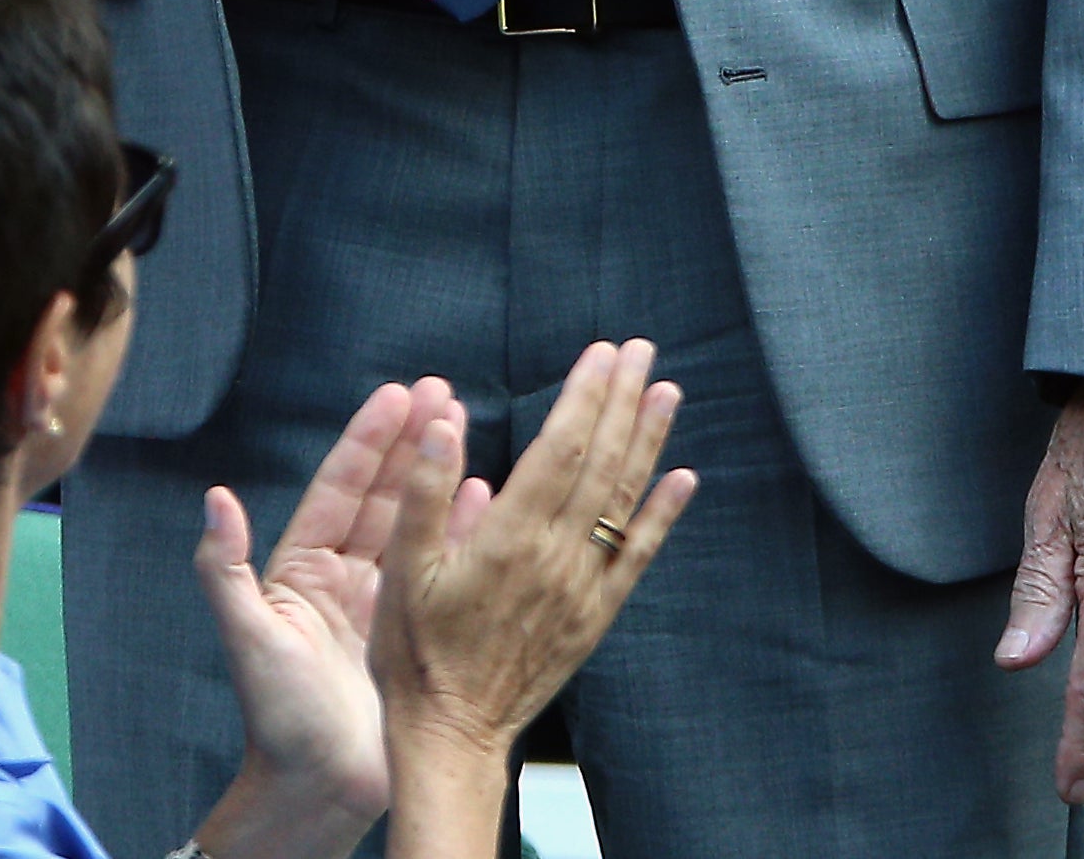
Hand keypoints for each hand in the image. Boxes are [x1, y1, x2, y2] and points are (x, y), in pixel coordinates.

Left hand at [194, 379, 443, 856]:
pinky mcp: (415, 629)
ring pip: (414, 522)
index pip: (339, 488)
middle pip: (382, 493)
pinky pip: (441, 566)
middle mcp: (345, 576)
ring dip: (436, 474)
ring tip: (464, 428)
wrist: (319, 789)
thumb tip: (215, 499)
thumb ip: (225, 570)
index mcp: (303, 568)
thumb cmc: (277, 719)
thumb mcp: (248, 637)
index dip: (367, 440)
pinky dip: (460, 529)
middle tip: (443, 392)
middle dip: (409, 441)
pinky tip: (482, 494)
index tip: (396, 395)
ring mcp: (384, 602)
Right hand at [372, 341, 694, 771]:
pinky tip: (683, 480)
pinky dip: (663, 515)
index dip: (584, 397)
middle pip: (599, 463)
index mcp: (508, 539)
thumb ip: (424, 495)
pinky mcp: (594, 615)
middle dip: (621, 401)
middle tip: (641, 350)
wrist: (452, 735)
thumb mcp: (400, 572)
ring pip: (623, 500)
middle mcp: (555, 557)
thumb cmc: (416, 654)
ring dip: (648, 442)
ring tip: (666, 392)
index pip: (558, 450)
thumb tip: (443, 424)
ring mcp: (581, 587)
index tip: (603, 354)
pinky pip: (637, 556)